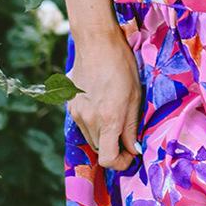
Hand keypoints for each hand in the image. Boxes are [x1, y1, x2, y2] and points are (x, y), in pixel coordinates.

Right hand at [66, 28, 143, 170]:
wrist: (97, 42)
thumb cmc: (122, 65)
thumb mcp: (135, 95)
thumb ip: (131, 126)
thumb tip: (133, 148)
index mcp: (109, 120)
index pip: (109, 160)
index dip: (121, 163)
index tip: (130, 154)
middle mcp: (89, 120)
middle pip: (100, 149)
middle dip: (114, 147)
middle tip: (127, 134)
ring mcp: (76, 113)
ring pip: (91, 137)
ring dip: (103, 135)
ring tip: (114, 114)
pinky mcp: (70, 104)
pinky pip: (82, 123)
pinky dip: (93, 122)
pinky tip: (101, 103)